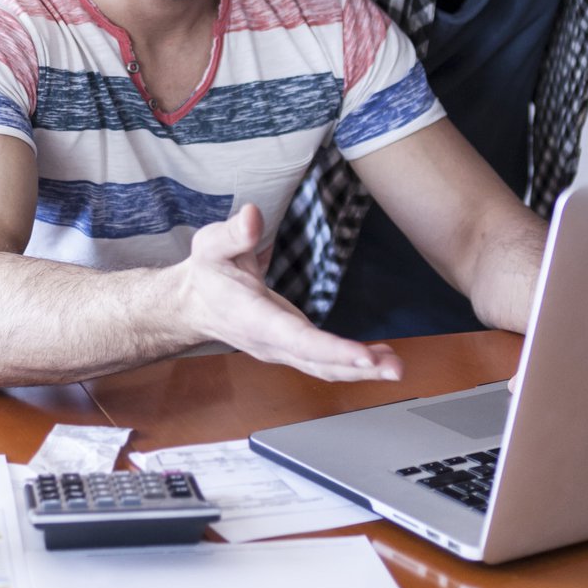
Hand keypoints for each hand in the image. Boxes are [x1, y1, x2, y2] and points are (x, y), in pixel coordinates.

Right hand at [173, 206, 403, 382]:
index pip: (296, 339)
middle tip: (395, 369)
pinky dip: (351, 363)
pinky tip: (378, 358)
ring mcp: (282, 349)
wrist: (192, 304)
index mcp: (254, 318)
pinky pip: (323, 362)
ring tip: (395, 365)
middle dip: (358, 368)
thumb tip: (253, 217)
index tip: (362, 356)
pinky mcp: (291, 347)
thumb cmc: (206, 273)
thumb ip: (233, 233)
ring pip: (323, 367)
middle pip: (317, 362)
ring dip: (361, 370)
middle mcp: (271, 342)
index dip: (331, 350)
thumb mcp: (210, 246)